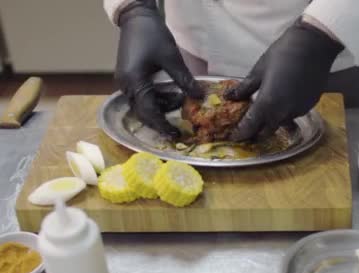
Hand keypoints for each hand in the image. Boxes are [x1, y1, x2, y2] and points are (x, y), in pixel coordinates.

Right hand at [115, 0, 203, 137]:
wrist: (136, 18)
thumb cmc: (153, 35)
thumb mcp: (172, 58)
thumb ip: (184, 80)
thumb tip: (200, 97)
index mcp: (134, 82)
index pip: (149, 111)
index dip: (162, 125)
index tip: (176, 135)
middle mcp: (125, 85)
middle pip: (143, 111)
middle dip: (161, 119)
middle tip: (179, 127)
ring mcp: (125, 82)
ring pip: (142, 104)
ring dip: (161, 106)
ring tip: (180, 100)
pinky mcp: (129, 77)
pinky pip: (141, 95)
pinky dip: (156, 99)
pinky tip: (171, 94)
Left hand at [225, 18, 343, 140]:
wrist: (314, 46)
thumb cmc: (282, 54)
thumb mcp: (259, 70)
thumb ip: (245, 88)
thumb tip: (229, 97)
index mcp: (267, 104)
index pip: (250, 127)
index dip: (240, 134)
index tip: (233, 136)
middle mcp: (283, 113)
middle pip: (266, 133)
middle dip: (255, 134)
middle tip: (247, 130)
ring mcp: (298, 112)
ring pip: (280, 124)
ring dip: (271, 122)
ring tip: (265, 113)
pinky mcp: (309, 107)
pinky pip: (293, 115)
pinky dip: (285, 113)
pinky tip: (283, 101)